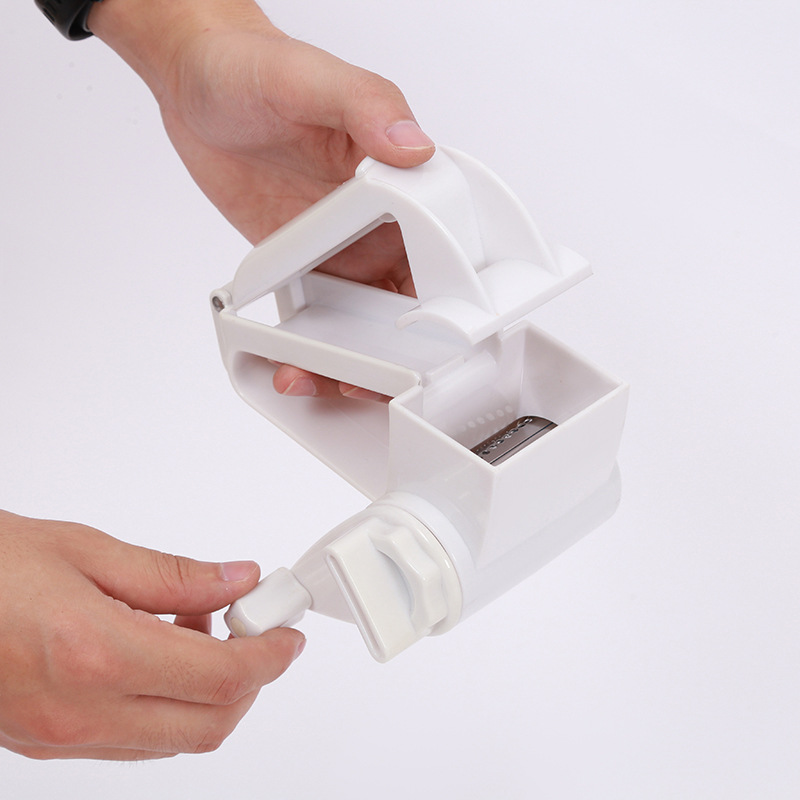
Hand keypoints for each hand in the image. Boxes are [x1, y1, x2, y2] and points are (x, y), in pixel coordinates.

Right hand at [0, 511, 303, 759]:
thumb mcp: (86, 551)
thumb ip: (173, 575)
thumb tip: (234, 580)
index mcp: (96, 655)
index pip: (222, 677)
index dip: (270, 656)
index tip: (287, 632)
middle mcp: (80, 712)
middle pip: (209, 724)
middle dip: (250, 680)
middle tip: (254, 628)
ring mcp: (61, 737)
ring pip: (173, 738)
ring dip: (209, 691)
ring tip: (200, 628)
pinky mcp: (47, 742)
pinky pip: (134, 740)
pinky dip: (168, 704)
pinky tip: (160, 652)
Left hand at [90, 0, 434, 400]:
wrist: (195, 87)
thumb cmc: (255, 68)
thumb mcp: (310, 78)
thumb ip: (365, 106)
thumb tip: (413, 147)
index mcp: (405, 181)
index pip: (450, 251)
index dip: (453, 301)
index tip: (440, 338)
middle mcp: (384, 222)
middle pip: (418, 304)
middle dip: (408, 353)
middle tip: (382, 382)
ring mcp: (345, 248)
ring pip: (373, 325)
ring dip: (358, 365)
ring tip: (325, 382)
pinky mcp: (308, 264)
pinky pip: (321, 319)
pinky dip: (314, 351)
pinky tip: (293, 363)